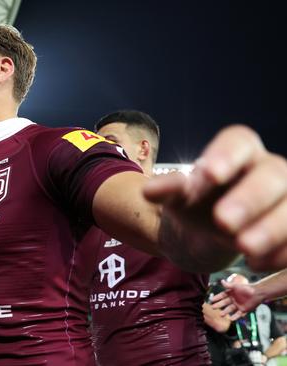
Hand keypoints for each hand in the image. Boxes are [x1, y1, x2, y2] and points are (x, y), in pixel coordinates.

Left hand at [144, 125, 286, 270]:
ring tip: (242, 247)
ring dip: (271, 229)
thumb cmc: (193, 206)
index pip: (239, 142)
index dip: (227, 155)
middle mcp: (270, 170)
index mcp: (239, 153)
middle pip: (273, 175)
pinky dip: (281, 253)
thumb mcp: (176, 198)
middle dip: (250, 199)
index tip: (209, 174)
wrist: (204, 235)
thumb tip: (149, 190)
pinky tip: (254, 263)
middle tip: (222, 221)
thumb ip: (167, 191)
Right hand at [211, 280, 259, 319]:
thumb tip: (221, 281)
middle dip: (219, 305)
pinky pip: (238, 314)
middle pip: (224, 303)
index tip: (211, 300)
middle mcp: (234, 300)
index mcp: (231, 293)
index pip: (222, 296)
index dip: (217, 298)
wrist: (258, 293)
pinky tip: (231, 319)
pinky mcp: (244, 310)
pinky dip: (235, 317)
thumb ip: (228, 285)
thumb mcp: (236, 286)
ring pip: (230, 309)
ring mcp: (238, 305)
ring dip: (225, 312)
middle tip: (213, 308)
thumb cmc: (247, 288)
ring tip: (221, 315)